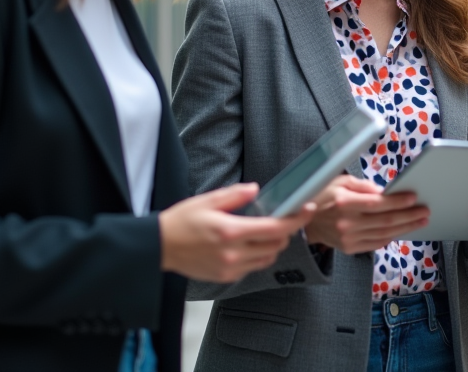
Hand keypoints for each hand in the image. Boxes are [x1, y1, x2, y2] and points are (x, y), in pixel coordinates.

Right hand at [158, 183, 314, 282]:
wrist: (160, 247)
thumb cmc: (181, 221)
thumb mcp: (208, 200)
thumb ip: (235, 195)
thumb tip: (256, 190)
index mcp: (231, 232)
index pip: (274, 228)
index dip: (295, 219)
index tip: (307, 209)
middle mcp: (233, 253)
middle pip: (276, 245)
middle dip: (286, 231)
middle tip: (285, 218)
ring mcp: (230, 268)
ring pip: (267, 259)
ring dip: (273, 245)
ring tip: (267, 231)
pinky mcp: (226, 277)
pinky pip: (253, 267)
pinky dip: (258, 256)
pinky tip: (250, 244)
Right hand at [305, 175, 429, 254]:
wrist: (306, 221)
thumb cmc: (324, 196)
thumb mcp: (340, 182)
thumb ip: (363, 186)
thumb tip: (384, 191)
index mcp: (344, 203)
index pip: (377, 204)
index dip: (397, 201)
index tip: (413, 198)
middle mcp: (347, 222)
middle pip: (385, 221)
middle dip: (408, 216)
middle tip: (424, 211)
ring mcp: (348, 238)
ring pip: (384, 234)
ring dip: (405, 228)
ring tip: (419, 221)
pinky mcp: (349, 248)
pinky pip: (375, 244)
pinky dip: (390, 238)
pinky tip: (402, 231)